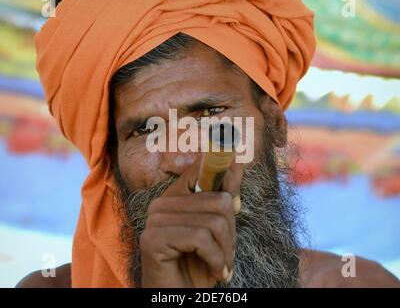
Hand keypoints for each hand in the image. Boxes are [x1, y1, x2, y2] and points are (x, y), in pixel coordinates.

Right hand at [140, 158, 243, 287]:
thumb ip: (224, 199)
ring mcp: (154, 220)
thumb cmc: (198, 265)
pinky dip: (216, 259)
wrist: (178, 297)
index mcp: (175, 197)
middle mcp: (161, 204)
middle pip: (218, 200)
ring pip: (213, 221)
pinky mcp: (153, 239)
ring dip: (226, 250)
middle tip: (228, 254)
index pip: (202, 170)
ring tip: (222, 266)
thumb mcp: (217, 231)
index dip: (226, 176)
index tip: (238, 192)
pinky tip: (216, 272)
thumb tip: (237, 164)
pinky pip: (201, 238)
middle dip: (231, 233)